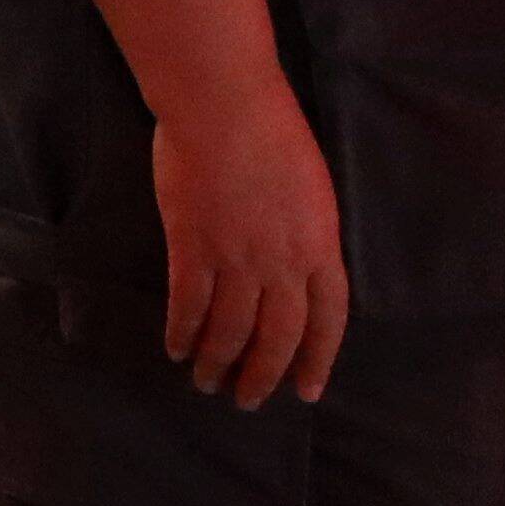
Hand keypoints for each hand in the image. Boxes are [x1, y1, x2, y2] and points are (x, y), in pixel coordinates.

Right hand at [151, 85, 349, 406]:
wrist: (225, 104)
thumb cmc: (273, 132)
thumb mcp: (312, 189)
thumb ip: (307, 235)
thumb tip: (296, 274)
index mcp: (320, 245)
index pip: (328, 320)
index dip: (317, 359)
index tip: (307, 391)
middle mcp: (283, 262)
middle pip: (277, 337)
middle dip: (263, 375)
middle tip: (248, 400)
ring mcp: (237, 259)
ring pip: (230, 331)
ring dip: (217, 363)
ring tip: (207, 381)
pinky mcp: (193, 249)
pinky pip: (189, 307)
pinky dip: (183, 333)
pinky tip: (176, 347)